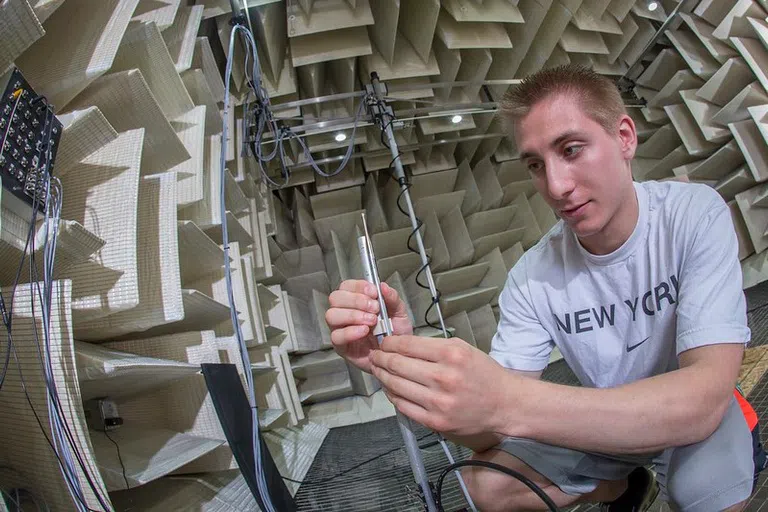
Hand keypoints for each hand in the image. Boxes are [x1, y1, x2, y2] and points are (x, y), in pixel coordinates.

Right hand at [325, 279, 412, 373]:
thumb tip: (383, 286)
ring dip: (352, 315)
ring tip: (371, 321)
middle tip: (374, 308)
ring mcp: (341, 329)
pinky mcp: (341, 346)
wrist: (398, 355)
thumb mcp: (399, 313)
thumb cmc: (396, 334)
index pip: (347, 286)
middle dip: (356, 300)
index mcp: (357, 301)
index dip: (358, 286)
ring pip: (332, 315)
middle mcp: (345, 313)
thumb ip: (392, 298)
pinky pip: (336, 336)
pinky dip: (350, 332)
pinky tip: (364, 332)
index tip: (373, 293)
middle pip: (335, 298)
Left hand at [370, 335, 518, 436]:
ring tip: (379, 371)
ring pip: (395, 386)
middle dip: (380, 358)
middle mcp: (443, 378)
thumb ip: (433, 346)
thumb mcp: (462, 349)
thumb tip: (401, 344)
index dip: (389, 343)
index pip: (407, 345)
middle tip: (375, 356)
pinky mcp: (435, 421)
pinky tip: (391, 388)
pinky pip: (403, 406)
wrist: (505, 404)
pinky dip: (393, 395)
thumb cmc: (484, 375)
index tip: (384, 343)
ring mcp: (438, 402)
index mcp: (451, 355)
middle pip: (397, 364)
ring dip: (382, 377)